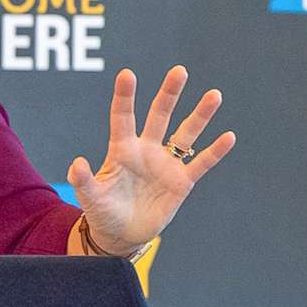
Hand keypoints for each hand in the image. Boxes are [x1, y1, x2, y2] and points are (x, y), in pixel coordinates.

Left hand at [66, 66, 234, 254]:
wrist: (121, 235)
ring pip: (185, 134)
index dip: (125, 96)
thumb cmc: (102, 212)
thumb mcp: (90, 198)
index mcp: (122, 149)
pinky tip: (229, 137)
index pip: (123, 117)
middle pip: (159, 115)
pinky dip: (214, 151)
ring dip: (200, 115)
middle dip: (169, 94)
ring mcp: (165, 164)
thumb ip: (84, 180)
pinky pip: (200, 163)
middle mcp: (146, 150)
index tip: (127, 74)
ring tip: (214, 95)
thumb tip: (78, 163)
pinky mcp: (181, 182)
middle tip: (179, 70)